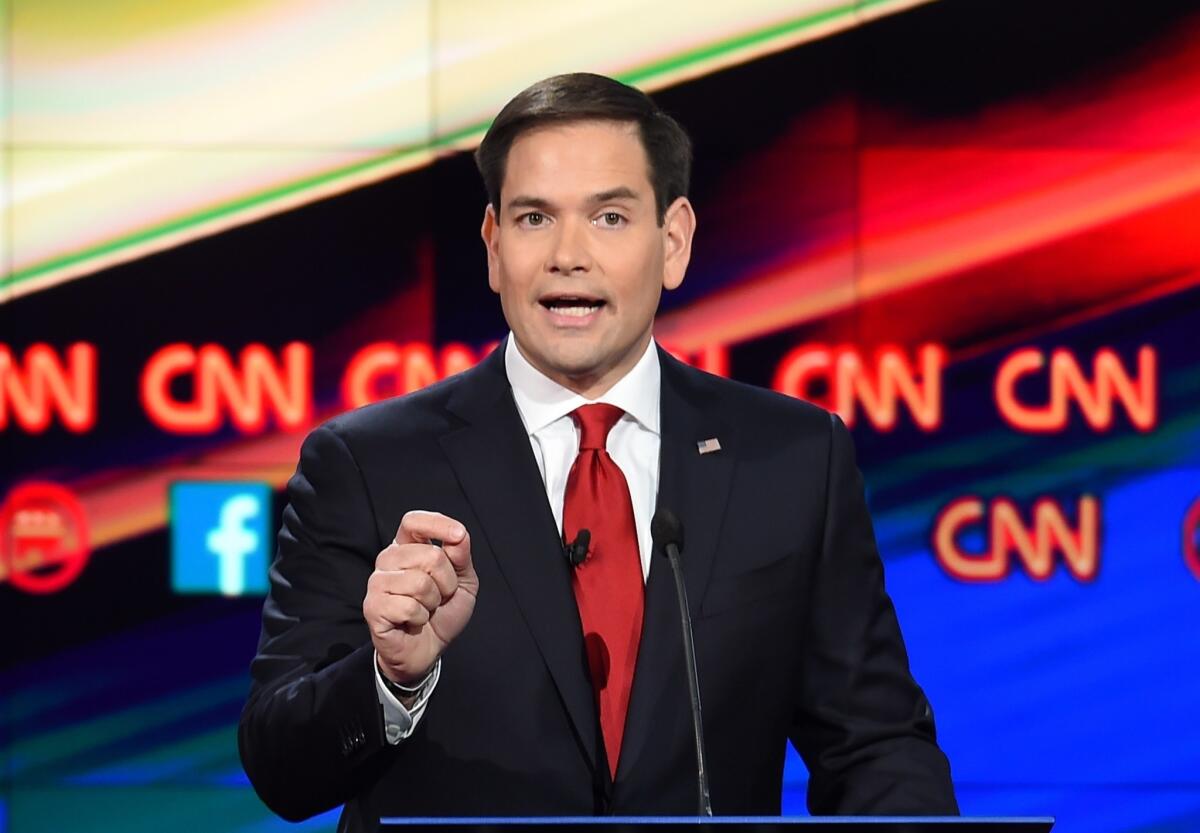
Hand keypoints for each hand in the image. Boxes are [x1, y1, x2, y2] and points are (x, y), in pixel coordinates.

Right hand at [364, 510, 478, 684]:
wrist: (427, 651)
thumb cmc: (442, 614)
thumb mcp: (463, 582)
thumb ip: (461, 557)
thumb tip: (458, 536)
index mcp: (408, 547)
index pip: (413, 521)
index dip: (437, 524)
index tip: (459, 536)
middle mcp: (388, 559)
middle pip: (429, 555)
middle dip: (447, 582)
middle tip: (439, 597)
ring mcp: (377, 582)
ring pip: (420, 583)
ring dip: (433, 603)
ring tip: (425, 610)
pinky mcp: (372, 607)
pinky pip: (408, 606)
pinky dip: (420, 618)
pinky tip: (412, 622)